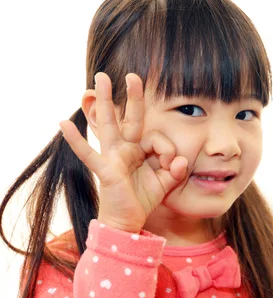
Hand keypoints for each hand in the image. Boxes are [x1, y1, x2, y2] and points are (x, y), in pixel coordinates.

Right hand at [59, 72, 187, 232]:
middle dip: (132, 97)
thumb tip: (183, 161)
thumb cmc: (141, 200)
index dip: (168, 150)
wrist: (126, 222)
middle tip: (132, 75)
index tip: (174, 165)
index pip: (157, 138)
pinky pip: (89, 153)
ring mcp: (112, 157)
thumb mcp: (165, 183)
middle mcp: (124, 149)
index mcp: (139, 150)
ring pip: (108, 125)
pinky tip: (64, 123)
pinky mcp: (105, 170)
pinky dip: (76, 139)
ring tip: (100, 79)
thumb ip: (176, 171)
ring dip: (104, 102)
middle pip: (129, 118)